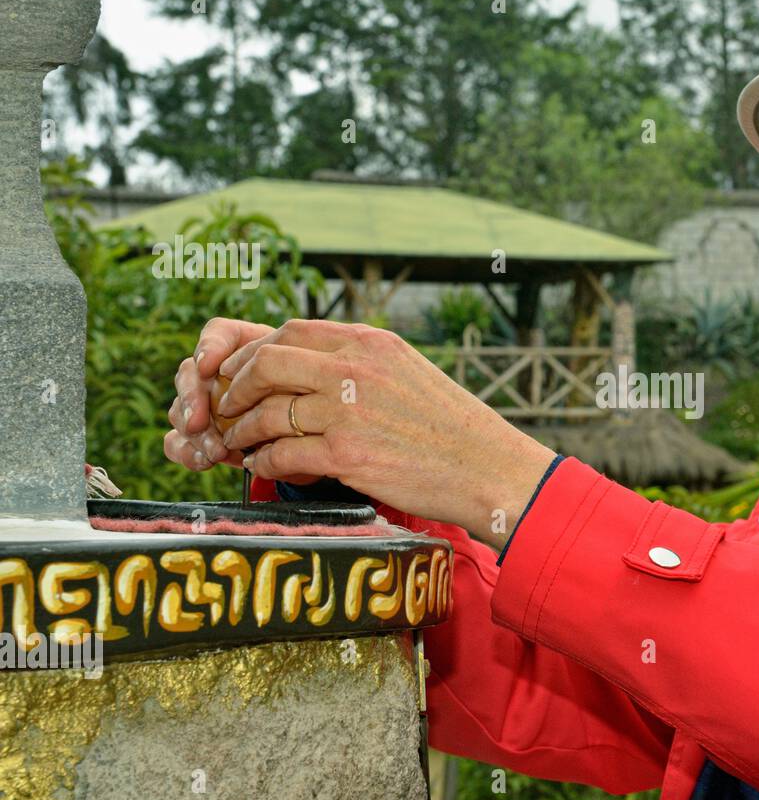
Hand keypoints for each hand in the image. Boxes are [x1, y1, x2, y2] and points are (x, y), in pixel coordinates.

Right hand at [163, 316, 318, 484]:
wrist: (315, 438)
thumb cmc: (315, 403)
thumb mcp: (311, 387)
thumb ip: (290, 378)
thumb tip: (272, 381)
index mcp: (245, 350)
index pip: (219, 334)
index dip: (209, 347)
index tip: (209, 366)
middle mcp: (218, 374)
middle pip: (189, 373)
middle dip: (192, 397)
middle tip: (200, 421)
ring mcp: (204, 405)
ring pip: (180, 410)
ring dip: (194, 431)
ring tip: (217, 450)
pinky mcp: (199, 436)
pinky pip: (176, 441)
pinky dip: (186, 451)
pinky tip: (205, 460)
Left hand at [216, 318, 556, 542]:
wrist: (488, 468)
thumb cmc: (452, 428)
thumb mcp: (408, 372)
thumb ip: (361, 364)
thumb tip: (313, 369)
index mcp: (371, 342)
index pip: (292, 331)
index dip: (254, 353)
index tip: (242, 374)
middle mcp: (355, 369)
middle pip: (268, 363)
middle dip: (237, 386)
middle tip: (228, 407)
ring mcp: (348, 411)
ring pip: (267, 412)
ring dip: (244, 430)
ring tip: (240, 443)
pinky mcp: (346, 456)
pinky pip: (282, 454)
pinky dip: (263, 463)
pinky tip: (264, 468)